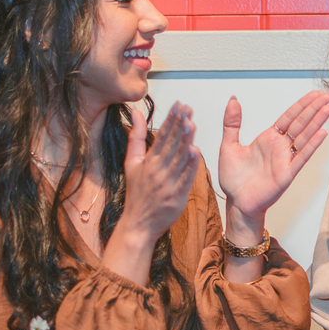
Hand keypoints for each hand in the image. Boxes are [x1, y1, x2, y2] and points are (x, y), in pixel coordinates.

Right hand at [103, 104, 198, 284]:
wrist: (139, 224)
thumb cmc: (136, 193)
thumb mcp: (132, 164)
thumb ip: (136, 138)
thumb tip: (136, 113)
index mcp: (148, 161)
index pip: (161, 136)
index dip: (171, 119)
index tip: (179, 105)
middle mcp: (158, 170)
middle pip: (171, 144)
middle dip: (180, 125)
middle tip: (188, 109)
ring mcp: (168, 183)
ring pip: (179, 159)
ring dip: (186, 140)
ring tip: (192, 123)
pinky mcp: (177, 196)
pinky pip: (185, 178)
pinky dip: (191, 165)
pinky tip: (197, 151)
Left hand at [218, 90, 328, 222]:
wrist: (237, 202)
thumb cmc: (234, 179)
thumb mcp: (228, 146)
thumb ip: (232, 123)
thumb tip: (233, 100)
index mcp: (268, 139)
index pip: (289, 117)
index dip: (302, 105)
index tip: (315, 94)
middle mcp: (280, 147)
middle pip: (300, 123)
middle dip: (314, 109)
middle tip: (327, 96)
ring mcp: (285, 160)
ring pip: (304, 137)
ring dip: (316, 123)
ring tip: (327, 109)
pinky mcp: (287, 174)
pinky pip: (301, 157)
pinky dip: (312, 145)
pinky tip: (322, 133)